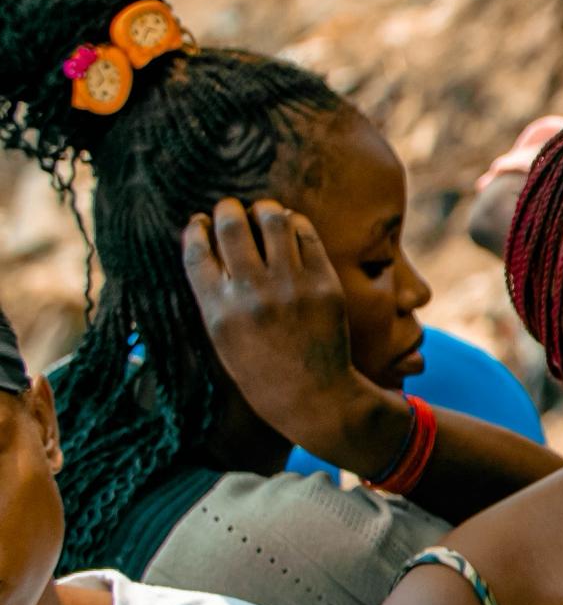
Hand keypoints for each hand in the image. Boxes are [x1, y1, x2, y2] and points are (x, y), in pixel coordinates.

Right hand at [181, 197, 400, 471]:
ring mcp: (291, 287)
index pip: (196, 249)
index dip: (196, 228)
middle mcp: (251, 294)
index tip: (200, 222)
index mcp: (217, 310)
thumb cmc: (260, 366)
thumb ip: (210, 291)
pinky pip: (306, 234)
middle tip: (230, 209)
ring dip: (263, 209)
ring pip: (271, 220)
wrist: (313, 395)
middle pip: (231, 225)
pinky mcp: (324, 284)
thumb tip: (202, 239)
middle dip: (227, 209)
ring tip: (262, 213)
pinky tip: (289, 227)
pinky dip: (295, 223)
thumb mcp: (220, 336)